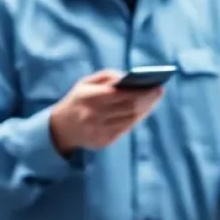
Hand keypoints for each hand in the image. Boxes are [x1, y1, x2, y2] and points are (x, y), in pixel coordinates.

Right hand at [48, 70, 162, 156]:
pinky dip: (135, 118)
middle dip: (147, 99)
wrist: (60, 128)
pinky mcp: (103, 142)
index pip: (118, 94)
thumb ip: (108, 76)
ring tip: (154, 99)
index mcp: (87, 98)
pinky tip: (143, 110)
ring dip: (144, 109)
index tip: (154, 84)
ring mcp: (97, 131)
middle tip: (159, 90)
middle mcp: (92, 116)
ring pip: (129, 120)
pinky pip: (125, 129)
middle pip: (128, 108)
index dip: (139, 90)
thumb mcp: (87, 82)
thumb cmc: (79, 99)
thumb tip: (130, 78)